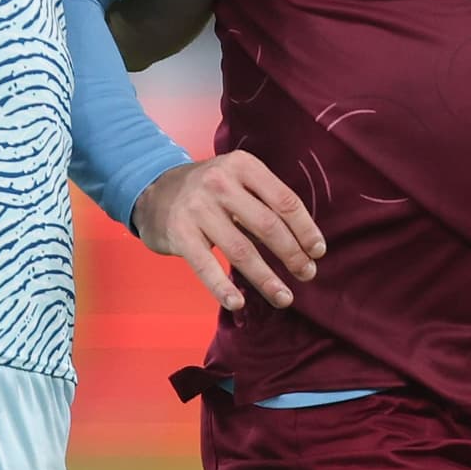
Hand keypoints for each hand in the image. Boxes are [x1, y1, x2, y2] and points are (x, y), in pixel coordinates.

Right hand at [135, 151, 322, 311]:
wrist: (152, 190)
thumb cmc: (207, 192)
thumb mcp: (237, 180)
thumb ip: (264, 203)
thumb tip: (302, 243)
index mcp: (242, 166)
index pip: (284, 201)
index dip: (306, 229)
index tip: (318, 251)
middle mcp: (220, 183)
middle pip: (268, 226)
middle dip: (293, 255)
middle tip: (307, 274)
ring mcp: (197, 208)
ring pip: (241, 251)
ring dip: (266, 279)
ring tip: (284, 297)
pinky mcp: (179, 234)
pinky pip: (206, 266)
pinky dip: (223, 288)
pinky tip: (238, 303)